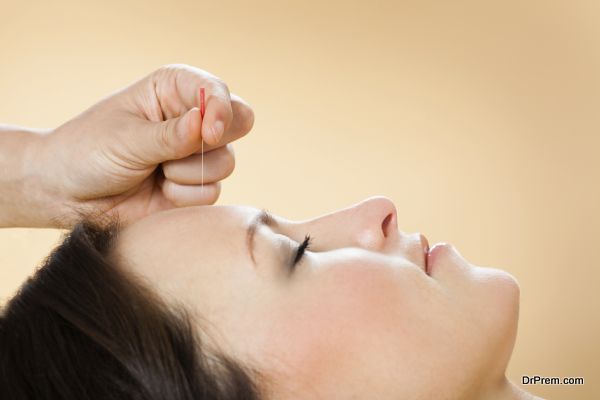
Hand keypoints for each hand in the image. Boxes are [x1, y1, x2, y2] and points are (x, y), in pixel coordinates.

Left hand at [30, 64, 253, 227]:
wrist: (67, 195)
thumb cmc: (89, 152)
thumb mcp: (127, 139)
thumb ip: (170, 135)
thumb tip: (205, 122)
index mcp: (173, 90)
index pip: (217, 90)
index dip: (220, 109)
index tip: (208, 133)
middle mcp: (191, 119)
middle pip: (238, 123)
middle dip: (212, 143)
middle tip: (178, 155)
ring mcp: (195, 154)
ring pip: (226, 162)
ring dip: (189, 173)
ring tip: (156, 172)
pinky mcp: (194, 186)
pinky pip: (212, 192)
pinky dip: (184, 196)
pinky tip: (158, 190)